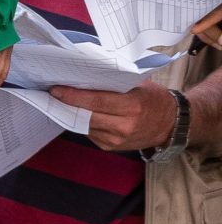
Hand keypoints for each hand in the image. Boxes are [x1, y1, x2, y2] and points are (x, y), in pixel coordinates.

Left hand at [49, 81, 182, 151]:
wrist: (171, 125)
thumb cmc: (154, 99)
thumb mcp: (140, 85)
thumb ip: (115, 83)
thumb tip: (86, 76)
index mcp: (133, 107)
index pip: (96, 101)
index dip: (74, 96)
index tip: (56, 89)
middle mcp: (124, 126)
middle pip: (87, 115)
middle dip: (67, 104)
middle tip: (52, 93)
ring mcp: (116, 140)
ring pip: (85, 125)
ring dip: (71, 114)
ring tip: (60, 102)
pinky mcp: (110, 147)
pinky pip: (90, 133)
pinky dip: (82, 123)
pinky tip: (77, 113)